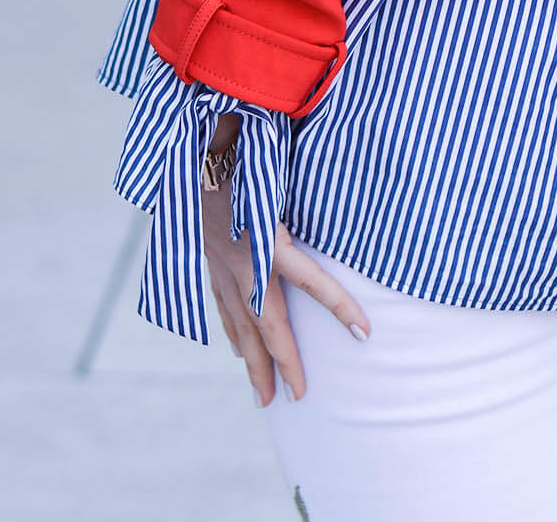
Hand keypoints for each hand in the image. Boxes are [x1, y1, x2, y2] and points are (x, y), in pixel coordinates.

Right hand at [201, 182, 371, 405]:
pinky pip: (223, 308)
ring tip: (264, 398)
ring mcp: (222, 269)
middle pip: (267, 325)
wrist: (190, 160)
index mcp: (269, 239)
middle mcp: (244, 263)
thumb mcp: (277, 174)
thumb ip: (309, 192)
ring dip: (254, 364)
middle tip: (297, 398)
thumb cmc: (243, 158)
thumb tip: (344, 188)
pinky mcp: (209, 266)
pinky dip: (233, 334)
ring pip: (240, 327)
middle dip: (282, 364)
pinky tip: (240, 351)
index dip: (340, 307)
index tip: (365, 334)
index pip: (312, 280)